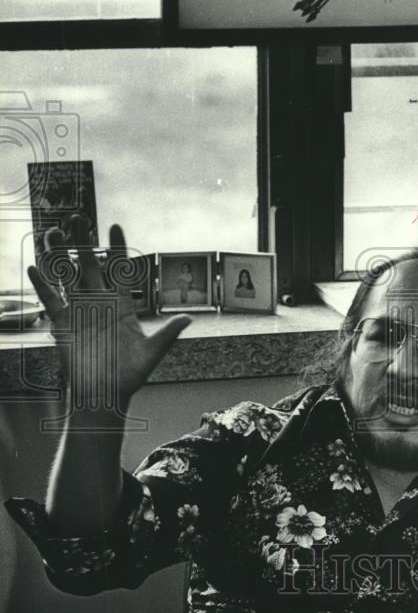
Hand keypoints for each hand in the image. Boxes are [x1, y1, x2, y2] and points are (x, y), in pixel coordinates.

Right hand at [28, 217, 190, 412]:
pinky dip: (42, 285)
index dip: (117, 247)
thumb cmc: (130, 375)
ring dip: (60, 256)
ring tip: (52, 232)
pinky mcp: (63, 324)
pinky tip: (33, 267)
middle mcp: (100, 302)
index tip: (113, 225)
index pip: (119, 269)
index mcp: (122, 304)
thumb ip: (168, 333)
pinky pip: (50, 300)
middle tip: (78, 217)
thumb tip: (189, 318)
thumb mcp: (152, 352)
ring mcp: (80, 311)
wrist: (105, 395)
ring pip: (68, 277)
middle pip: (90, 265)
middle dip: (84, 242)